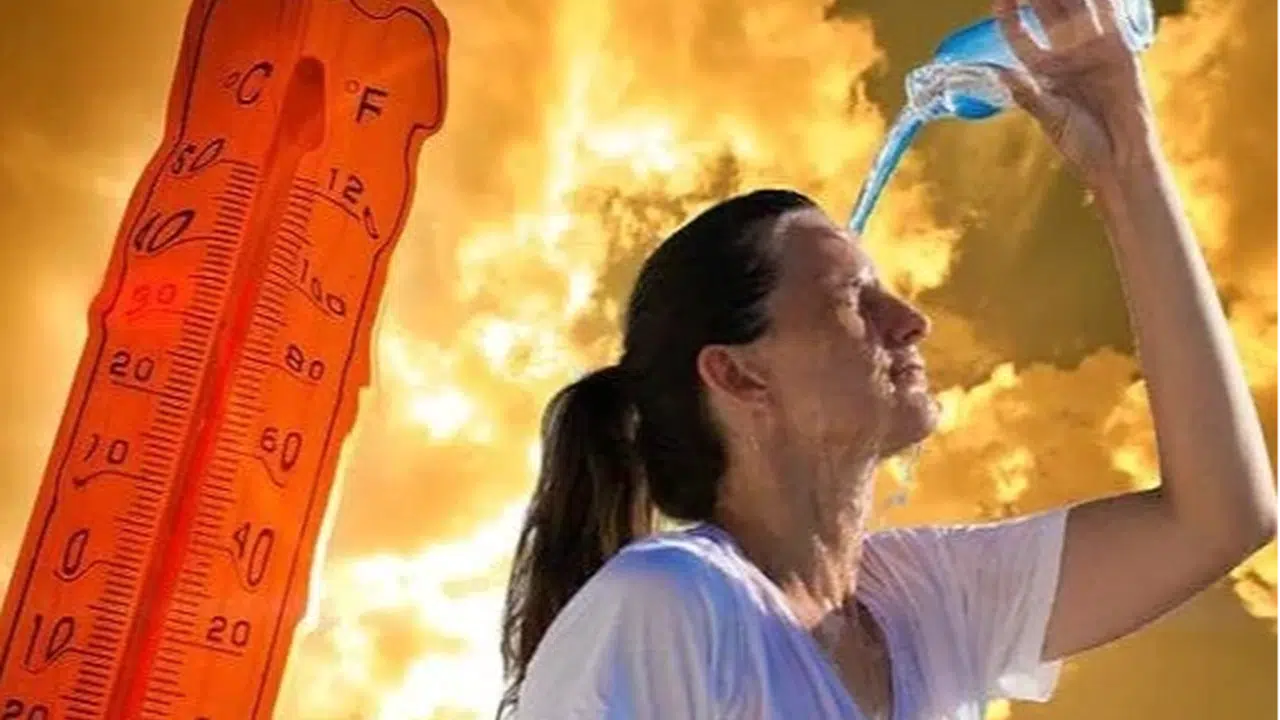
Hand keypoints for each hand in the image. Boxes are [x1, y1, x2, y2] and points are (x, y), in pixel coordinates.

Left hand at [993, 0, 1158, 188]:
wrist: (1118, 159)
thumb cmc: (1081, 145)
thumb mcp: (1049, 116)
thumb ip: (1025, 92)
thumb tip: (993, 72)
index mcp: (1043, 71)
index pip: (1021, 35)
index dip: (1010, 17)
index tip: (999, 0)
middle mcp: (1066, 55)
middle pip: (1049, 12)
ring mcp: (1093, 49)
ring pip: (1077, 8)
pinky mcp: (1119, 50)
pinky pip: (1110, 16)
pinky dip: (1103, 1)